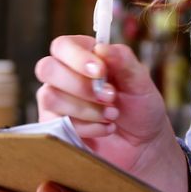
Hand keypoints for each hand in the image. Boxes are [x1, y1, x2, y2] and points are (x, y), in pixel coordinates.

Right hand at [35, 36, 186, 191]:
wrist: (143, 145)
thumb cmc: (140, 108)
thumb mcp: (140, 82)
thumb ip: (123, 61)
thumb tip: (102, 47)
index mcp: (83, 56)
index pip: (62, 46)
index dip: (77, 57)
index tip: (101, 71)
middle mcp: (64, 76)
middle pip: (47, 68)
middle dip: (80, 85)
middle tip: (110, 96)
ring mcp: (56, 102)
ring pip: (50, 97)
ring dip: (87, 108)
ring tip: (113, 114)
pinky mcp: (56, 127)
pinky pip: (57, 123)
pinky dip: (88, 127)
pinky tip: (106, 128)